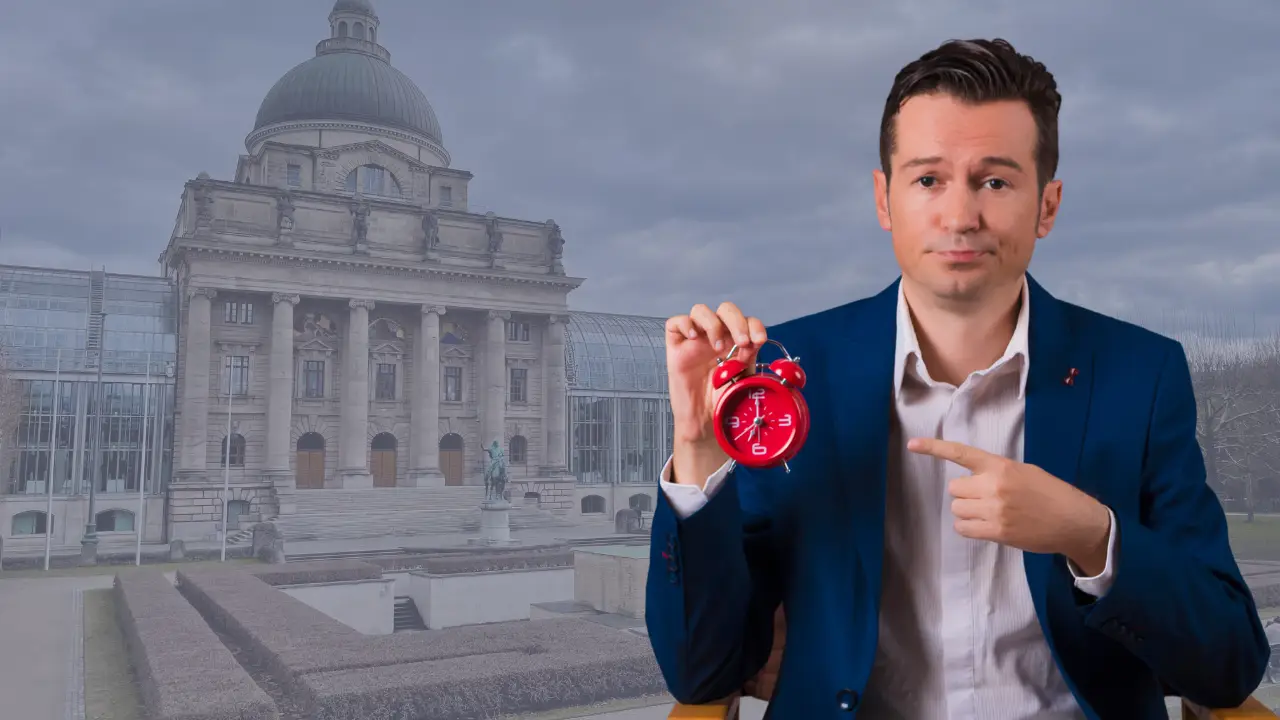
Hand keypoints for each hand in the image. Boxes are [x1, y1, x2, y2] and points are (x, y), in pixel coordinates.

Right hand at [665, 302, 767, 483]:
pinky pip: (675, 324)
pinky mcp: (676, 348)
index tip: (759, 340)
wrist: (705, 423)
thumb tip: (754, 341)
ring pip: (701, 311)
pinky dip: (685, 324)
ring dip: (713, 324)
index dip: (754, 325)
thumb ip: (747, 359)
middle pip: (725, 310)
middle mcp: (716, 337)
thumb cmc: (723, 402)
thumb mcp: (742, 380)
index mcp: (736, 343)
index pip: (746, 321)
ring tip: (717, 347)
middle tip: (742, 342)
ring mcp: (695, 341)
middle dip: (736, 321)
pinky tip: (695, 338)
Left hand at [907, 437, 1110, 569]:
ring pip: (957, 509)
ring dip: (967, 511)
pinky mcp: (997, 531)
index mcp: (1000, 466)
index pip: (961, 453)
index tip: (912, 444)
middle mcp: (994, 485)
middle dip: (966, 493)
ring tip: (989, 513)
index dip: (934, 448)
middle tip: (987, 498)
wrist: (1073, 520)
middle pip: (955, 488)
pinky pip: (963, 528)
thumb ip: (997, 472)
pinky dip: (969, 528)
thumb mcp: (1024, 472)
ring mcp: (994, 509)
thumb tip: (973, 481)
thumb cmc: (1049, 493)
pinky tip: (986, 526)